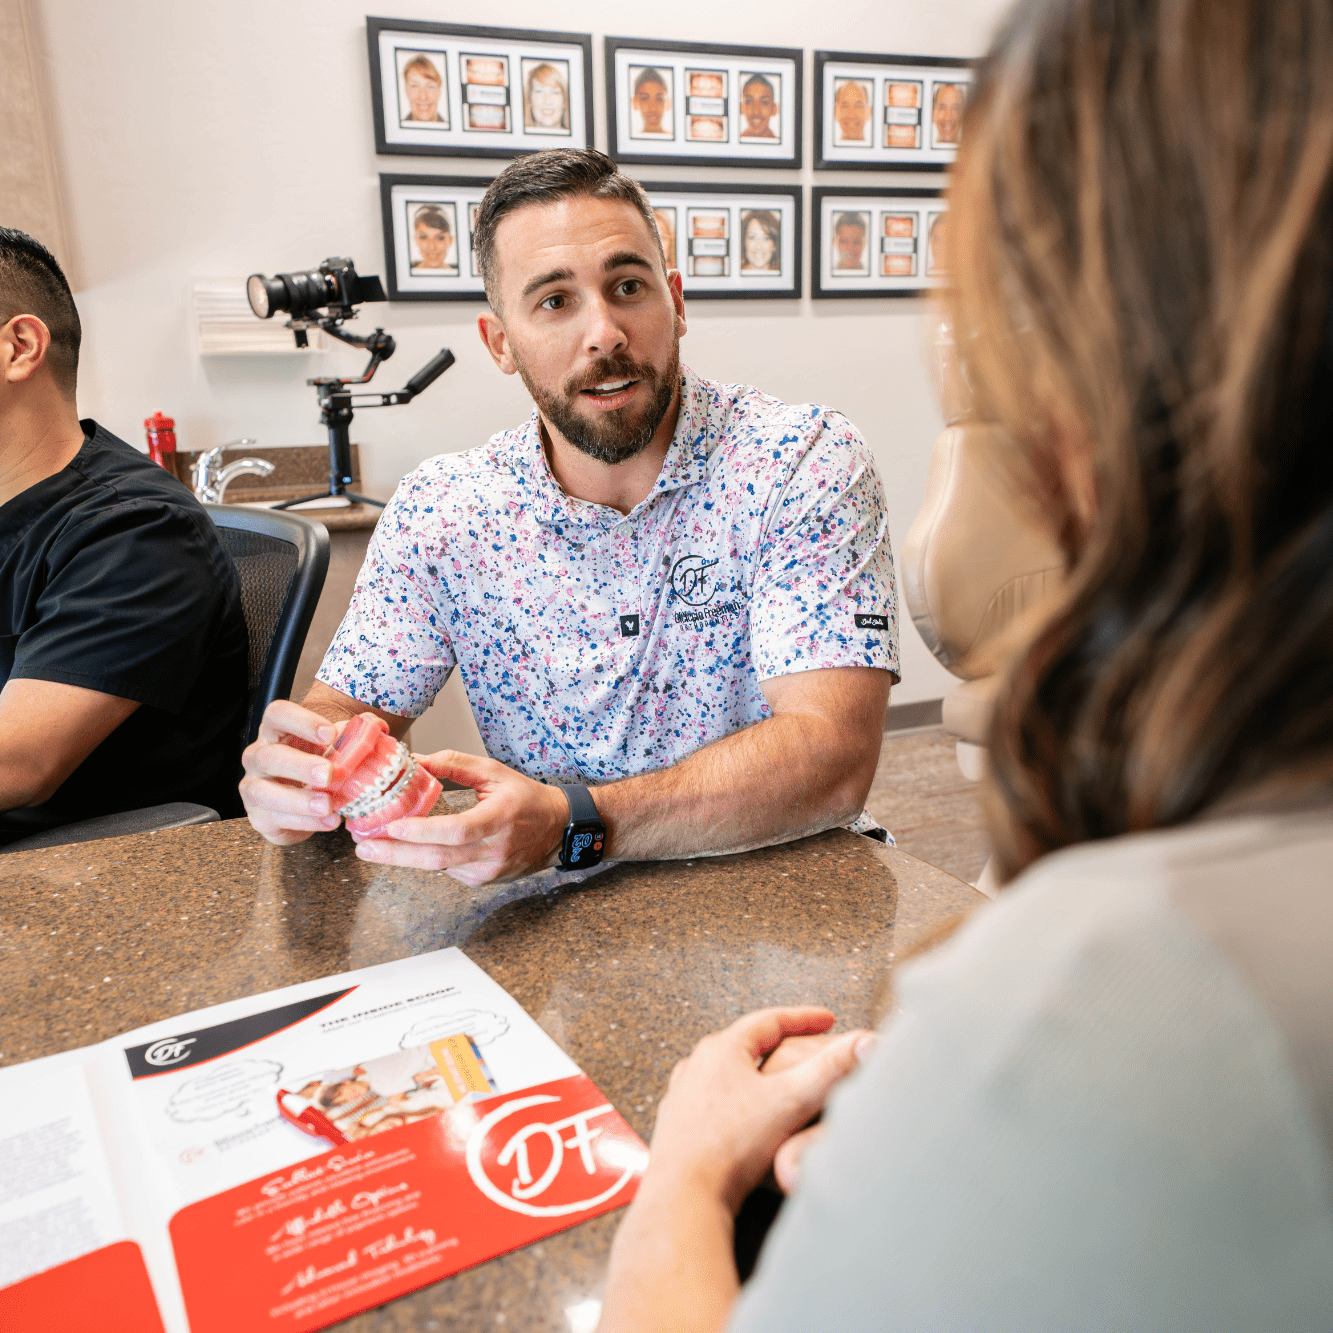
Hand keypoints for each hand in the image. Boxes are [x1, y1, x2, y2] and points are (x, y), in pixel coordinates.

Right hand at [239, 699, 342, 844]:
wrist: (300, 806)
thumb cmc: (316, 768)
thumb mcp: (332, 749)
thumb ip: (350, 737)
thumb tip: (376, 727)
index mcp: (276, 732)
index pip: (277, 715)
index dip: (302, 721)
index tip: (330, 734)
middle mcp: (258, 757)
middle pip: (270, 755)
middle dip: (300, 765)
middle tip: (329, 774)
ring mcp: (253, 787)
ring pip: (263, 791)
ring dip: (298, 800)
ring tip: (328, 805)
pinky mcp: (258, 816)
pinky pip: (276, 819)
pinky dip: (306, 822)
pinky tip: (329, 821)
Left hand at [352, 750, 569, 885]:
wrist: (558, 830)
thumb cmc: (526, 798)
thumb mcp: (494, 772)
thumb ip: (454, 765)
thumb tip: (415, 760)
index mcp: (499, 818)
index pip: (456, 831)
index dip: (422, 832)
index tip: (391, 826)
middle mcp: (493, 850)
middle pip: (437, 859)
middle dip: (395, 854)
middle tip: (363, 846)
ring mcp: (488, 870)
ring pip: (438, 868)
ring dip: (404, 857)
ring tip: (373, 845)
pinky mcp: (482, 881)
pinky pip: (447, 871)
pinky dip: (427, 859)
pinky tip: (411, 848)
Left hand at [642, 1007, 870, 1213]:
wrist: (684, 1196)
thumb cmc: (732, 1147)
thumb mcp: (791, 1101)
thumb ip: (830, 1069)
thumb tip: (866, 1042)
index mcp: (722, 1049)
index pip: (771, 1020)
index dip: (805, 1018)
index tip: (827, 1020)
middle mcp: (697, 1065)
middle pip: (746, 1044)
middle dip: (779, 1042)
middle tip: (805, 1043)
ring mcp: (683, 1094)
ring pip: (726, 1073)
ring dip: (753, 1072)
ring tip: (774, 1078)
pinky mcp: (677, 1124)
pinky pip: (712, 1101)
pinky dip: (734, 1101)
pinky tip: (744, 1116)